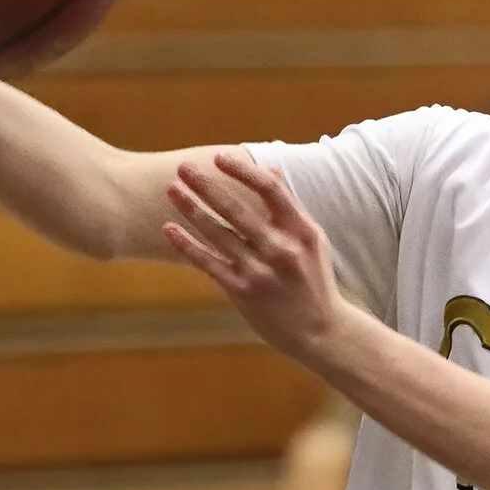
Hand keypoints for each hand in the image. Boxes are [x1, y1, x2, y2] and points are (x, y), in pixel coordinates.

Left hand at [165, 153, 343, 358]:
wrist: (320, 331)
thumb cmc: (314, 281)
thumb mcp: (312, 242)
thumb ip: (289, 211)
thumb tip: (271, 172)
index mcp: (301, 230)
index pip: (270, 190)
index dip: (243, 171)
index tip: (219, 158)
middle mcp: (281, 248)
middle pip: (237, 209)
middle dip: (207, 185)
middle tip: (182, 166)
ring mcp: (261, 271)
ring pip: (218, 233)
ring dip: (192, 209)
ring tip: (172, 190)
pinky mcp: (244, 292)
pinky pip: (209, 263)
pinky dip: (187, 245)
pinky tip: (170, 229)